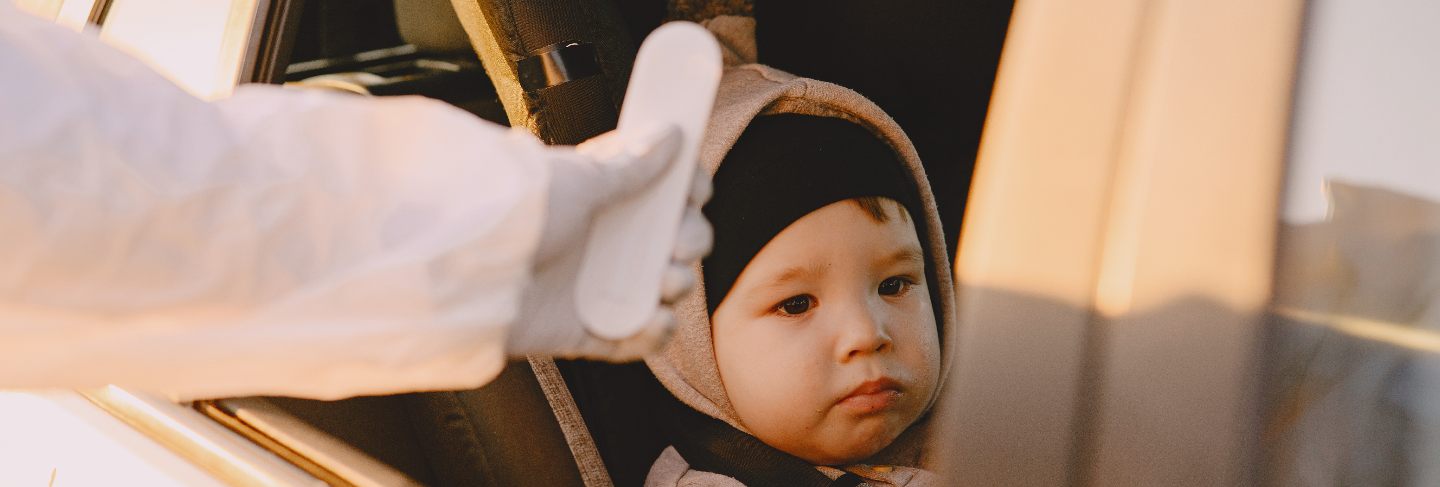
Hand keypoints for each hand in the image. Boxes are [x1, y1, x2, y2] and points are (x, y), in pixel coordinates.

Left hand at [509, 126, 712, 359]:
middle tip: (677, 245)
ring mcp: (593, 285)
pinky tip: (652, 320)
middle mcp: (600, 239)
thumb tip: (668, 135)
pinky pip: (634, 339)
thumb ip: (628, 165)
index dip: (686, 191)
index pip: (660, 190)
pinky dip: (652, 334)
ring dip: (676, 286)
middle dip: (689, 241)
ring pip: (660, 289)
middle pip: (671, 241)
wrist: (463, 272)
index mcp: (600, 195)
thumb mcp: (578, 180)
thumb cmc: (513, 214)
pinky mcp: (584, 329)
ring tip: (662, 283)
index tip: (695, 192)